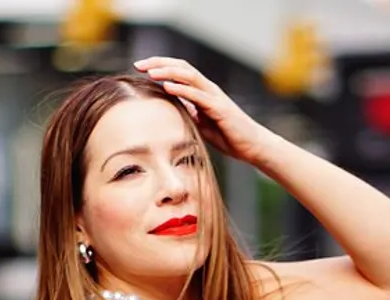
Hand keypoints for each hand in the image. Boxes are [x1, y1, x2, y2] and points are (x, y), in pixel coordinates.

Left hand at [134, 56, 275, 164]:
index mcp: (203, 91)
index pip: (179, 70)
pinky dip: (182, 89)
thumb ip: (188, 111)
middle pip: (181, 67)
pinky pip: (198, 95)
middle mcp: (208, 89)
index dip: (160, 66)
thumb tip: (171, 106)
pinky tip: (167, 87)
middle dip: (158, 63)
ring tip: (150, 72)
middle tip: (138, 64)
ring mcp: (214, 97)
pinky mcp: (219, 108)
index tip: (139, 68)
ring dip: (168, 72)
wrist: (251, 146)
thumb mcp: (200, 123)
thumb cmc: (228, 136)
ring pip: (189, 76)